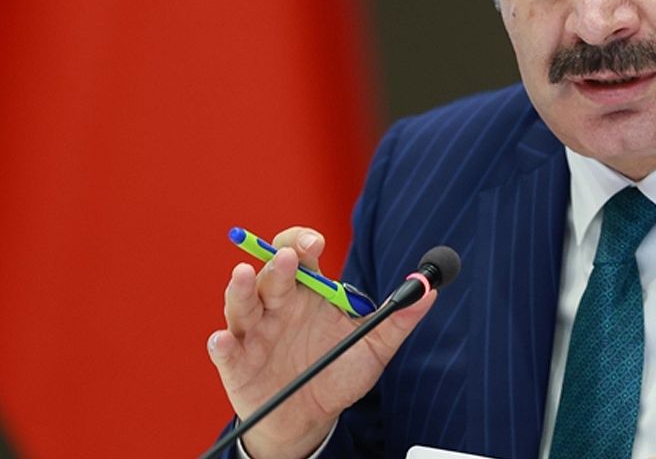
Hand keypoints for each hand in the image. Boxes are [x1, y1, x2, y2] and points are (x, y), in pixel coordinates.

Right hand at [207, 227, 435, 458]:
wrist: (311, 418)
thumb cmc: (338, 372)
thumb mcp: (374, 347)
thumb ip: (399, 318)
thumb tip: (429, 291)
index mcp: (308, 292)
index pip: (300, 254)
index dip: (302, 241)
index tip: (316, 241)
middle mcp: (277, 305)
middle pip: (271, 274)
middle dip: (277, 263)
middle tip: (287, 257)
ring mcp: (254, 332)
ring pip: (241, 303)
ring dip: (241, 290)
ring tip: (243, 277)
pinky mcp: (237, 364)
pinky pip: (225, 351)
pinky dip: (222, 344)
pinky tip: (223, 339)